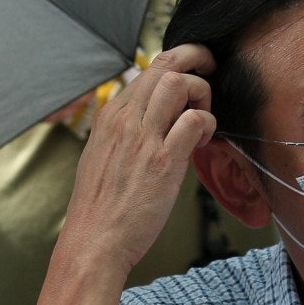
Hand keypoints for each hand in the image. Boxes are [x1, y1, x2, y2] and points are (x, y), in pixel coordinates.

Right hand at [58, 43, 217, 279]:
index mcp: (110, 117)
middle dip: (196, 61)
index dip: (177, 65)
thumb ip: (124, 135)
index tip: (192, 76)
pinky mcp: (162, 161)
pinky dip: (207, 123)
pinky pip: (193, 120)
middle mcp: (125, 120)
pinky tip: (204, 141)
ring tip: (202, 116)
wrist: (93, 242)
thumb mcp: (102, 158)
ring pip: (178, 82)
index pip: (148, 69)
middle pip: (165, 64)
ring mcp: (143, 138)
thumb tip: (149, 122)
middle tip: (210, 76)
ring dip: (201, 91)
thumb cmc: (99, 209)